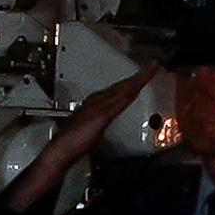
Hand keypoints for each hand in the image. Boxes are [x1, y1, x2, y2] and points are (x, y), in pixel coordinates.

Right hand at [25, 70, 153, 188]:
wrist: (61, 148)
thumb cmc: (71, 143)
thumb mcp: (89, 134)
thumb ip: (97, 128)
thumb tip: (101, 131)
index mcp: (93, 104)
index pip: (116, 90)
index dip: (128, 83)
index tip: (140, 77)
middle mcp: (97, 100)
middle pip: (122, 85)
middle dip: (138, 75)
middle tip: (152, 66)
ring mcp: (101, 104)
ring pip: (125, 87)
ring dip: (140, 76)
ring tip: (153, 67)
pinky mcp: (104, 112)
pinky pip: (125, 96)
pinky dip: (136, 85)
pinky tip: (144, 80)